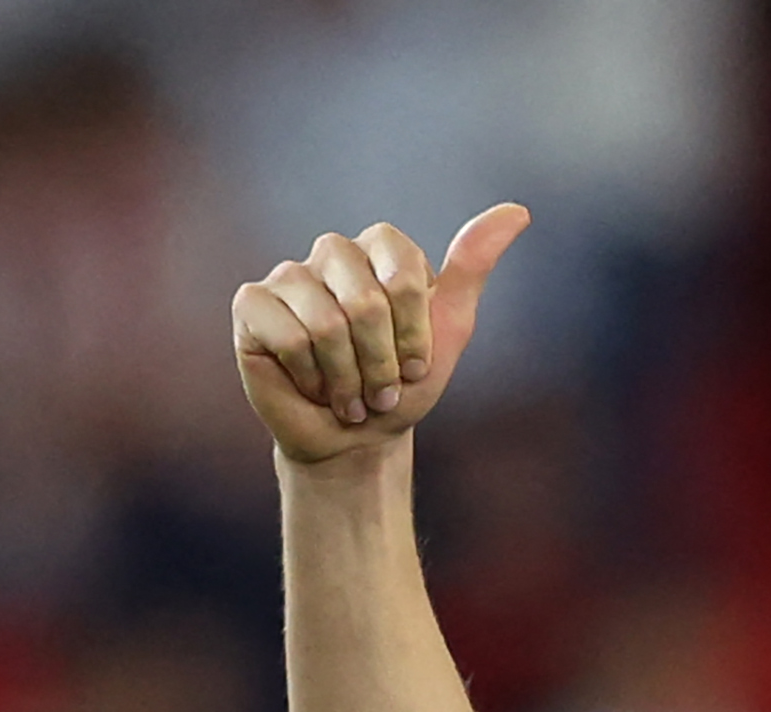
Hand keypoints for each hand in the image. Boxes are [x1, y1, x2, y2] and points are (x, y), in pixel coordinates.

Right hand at [233, 205, 529, 463]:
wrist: (359, 440)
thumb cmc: (404, 386)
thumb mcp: (450, 330)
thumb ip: (473, 267)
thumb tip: (517, 211)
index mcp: (379, 248)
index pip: (402, 276)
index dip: (413, 333)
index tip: (416, 366)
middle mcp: (332, 252)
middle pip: (365, 303)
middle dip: (381, 364)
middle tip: (382, 391)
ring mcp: (288, 275)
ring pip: (326, 325)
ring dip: (348, 379)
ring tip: (350, 396)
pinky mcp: (253, 305)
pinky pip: (289, 338)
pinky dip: (310, 378)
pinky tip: (312, 387)